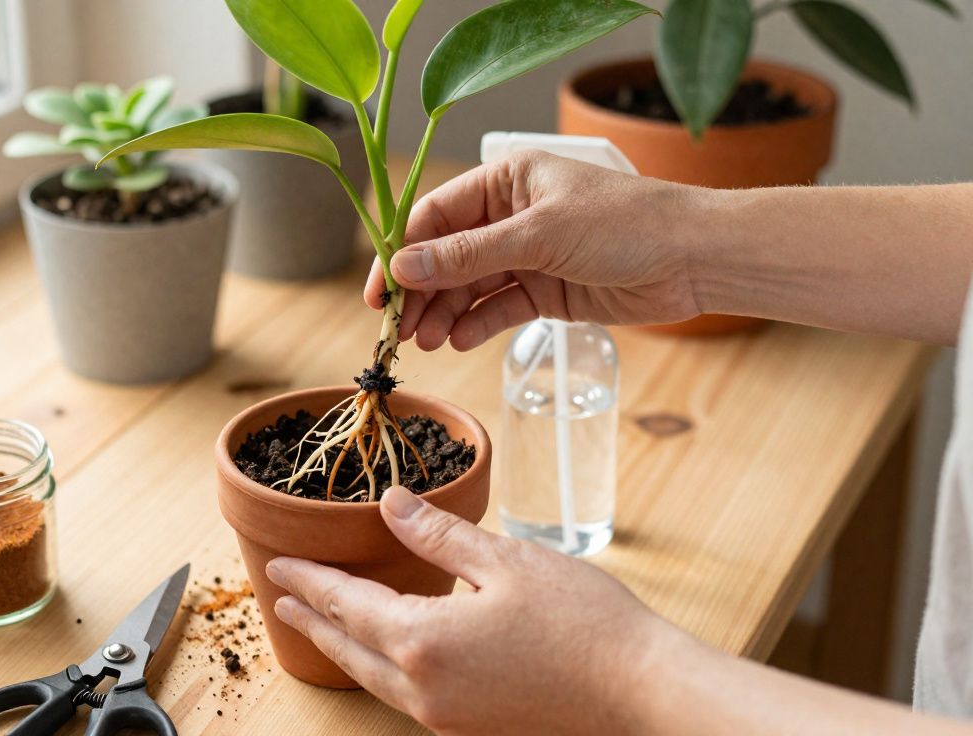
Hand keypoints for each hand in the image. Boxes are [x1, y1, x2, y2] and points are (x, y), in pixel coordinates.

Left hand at [265, 486, 686, 735]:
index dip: (310, 581)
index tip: (279, 566)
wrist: (640, 692)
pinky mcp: (470, 725)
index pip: (347, 604)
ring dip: (339, 646)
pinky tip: (383, 654)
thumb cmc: (582, 623)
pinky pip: (401, 695)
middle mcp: (423, 687)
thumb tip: (391, 504)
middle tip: (280, 598)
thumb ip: (439, 534)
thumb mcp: (505, 560)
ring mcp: (445, 714)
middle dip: (311, 619)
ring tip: (318, 625)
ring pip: (371, 677)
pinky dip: (375, 667)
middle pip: (347, 648)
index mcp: (423, 640)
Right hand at [364, 150, 709, 350]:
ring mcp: (529, 255)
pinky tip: (460, 341)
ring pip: (470, 286)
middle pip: (446, 255)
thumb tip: (405, 268)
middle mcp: (512, 215)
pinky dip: (478, 325)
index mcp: (507, 181)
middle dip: (421, 292)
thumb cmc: (626, 224)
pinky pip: (499, 308)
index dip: (402, 253)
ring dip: (445, 313)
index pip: (435, 216)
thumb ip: (469, 255)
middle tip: (398, 328)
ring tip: (426, 342)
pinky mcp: (548, 291)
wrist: (694, 260)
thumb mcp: (540, 235)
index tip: (380, 292)